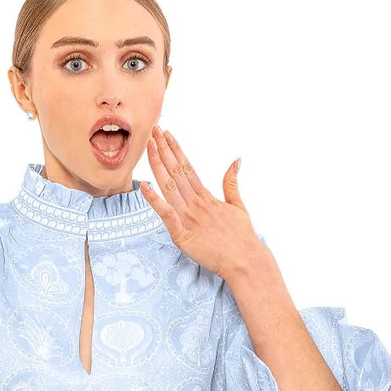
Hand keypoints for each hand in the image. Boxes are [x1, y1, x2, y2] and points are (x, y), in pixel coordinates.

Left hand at [140, 125, 265, 280]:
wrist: (246, 261)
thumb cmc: (243, 238)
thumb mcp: (238, 206)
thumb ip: (232, 183)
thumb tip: (236, 160)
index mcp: (206, 198)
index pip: (188, 168)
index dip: (176, 150)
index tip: (167, 134)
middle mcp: (196, 204)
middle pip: (176, 172)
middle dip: (163, 150)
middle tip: (154, 130)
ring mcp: (189, 218)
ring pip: (169, 187)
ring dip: (158, 165)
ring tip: (150, 146)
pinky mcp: (183, 235)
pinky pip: (166, 216)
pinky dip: (155, 201)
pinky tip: (144, 187)